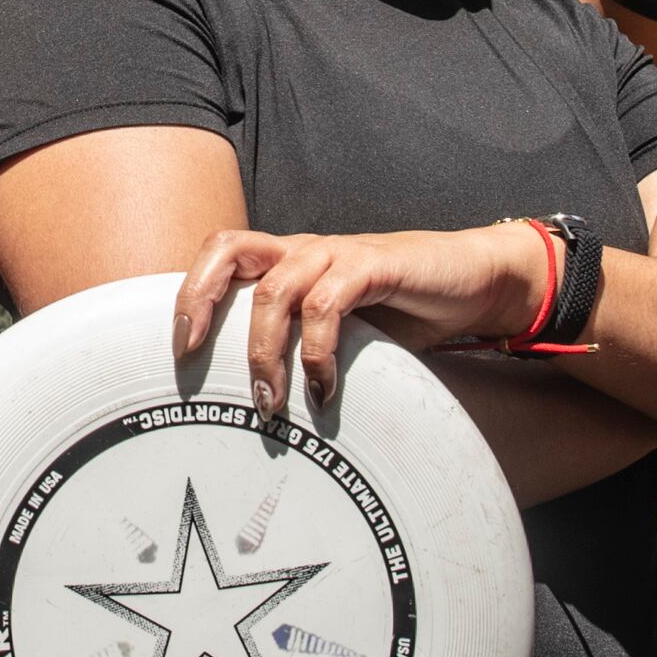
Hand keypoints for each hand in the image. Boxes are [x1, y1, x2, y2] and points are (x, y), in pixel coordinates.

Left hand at [171, 222, 548, 414]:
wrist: (477, 281)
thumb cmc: (406, 311)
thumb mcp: (345, 332)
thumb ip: (305, 349)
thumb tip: (263, 408)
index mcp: (291, 259)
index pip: (222, 254)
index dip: (189, 292)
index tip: (179, 351)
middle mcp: (306, 249)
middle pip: (228, 248)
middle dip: (198, 300)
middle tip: (193, 358)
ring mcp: (339, 253)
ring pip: (275, 289)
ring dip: (265, 352)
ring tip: (272, 404)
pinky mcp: (374, 264)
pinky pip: (328, 303)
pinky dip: (318, 350)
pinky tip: (324, 389)